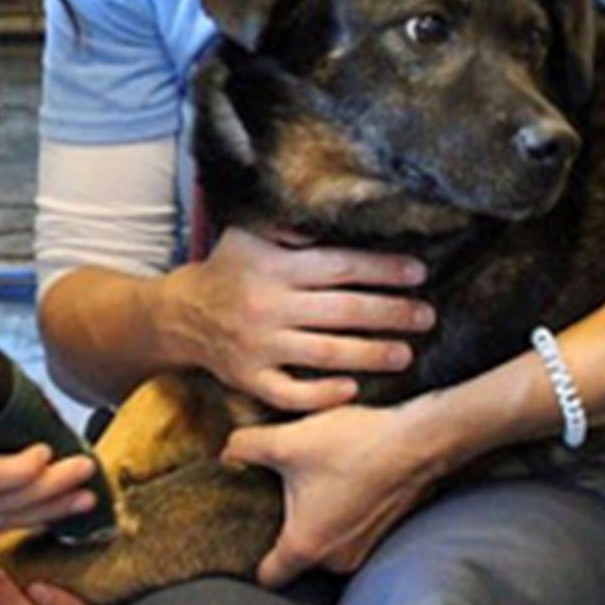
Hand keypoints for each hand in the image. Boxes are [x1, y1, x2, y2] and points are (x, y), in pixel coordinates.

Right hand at [165, 225, 434, 411]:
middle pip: (341, 312)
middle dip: (390, 314)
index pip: (340, 267)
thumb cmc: (229, 268)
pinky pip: (289, 393)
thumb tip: (341, 210)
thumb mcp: (251, 235)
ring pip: (324, 354)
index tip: (418, 273)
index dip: (382, 270)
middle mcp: (267, 307)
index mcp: (274, 268)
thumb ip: (292, 227)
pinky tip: (351, 389)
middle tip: (426, 317)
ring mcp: (257, 347)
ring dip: (369, 354)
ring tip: (405, 354)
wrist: (178, 314)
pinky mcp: (248, 379)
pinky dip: (321, 395)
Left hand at [222, 401, 443, 587]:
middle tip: (272, 502)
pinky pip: (351, 533)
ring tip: (308, 488)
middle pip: (297, 560)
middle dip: (285, 534)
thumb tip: (226, 453)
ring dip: (317, 523)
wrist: (420, 440)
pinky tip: (340, 482)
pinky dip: (342, 516)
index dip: (249, 562)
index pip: (268, 578)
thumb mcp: (287, 441)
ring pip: (326, 545)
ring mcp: (364, 549)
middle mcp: (336, 560)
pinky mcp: (384, 534)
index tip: (244, 537)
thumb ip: (245, 447)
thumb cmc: (354, 445)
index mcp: (306, 547)